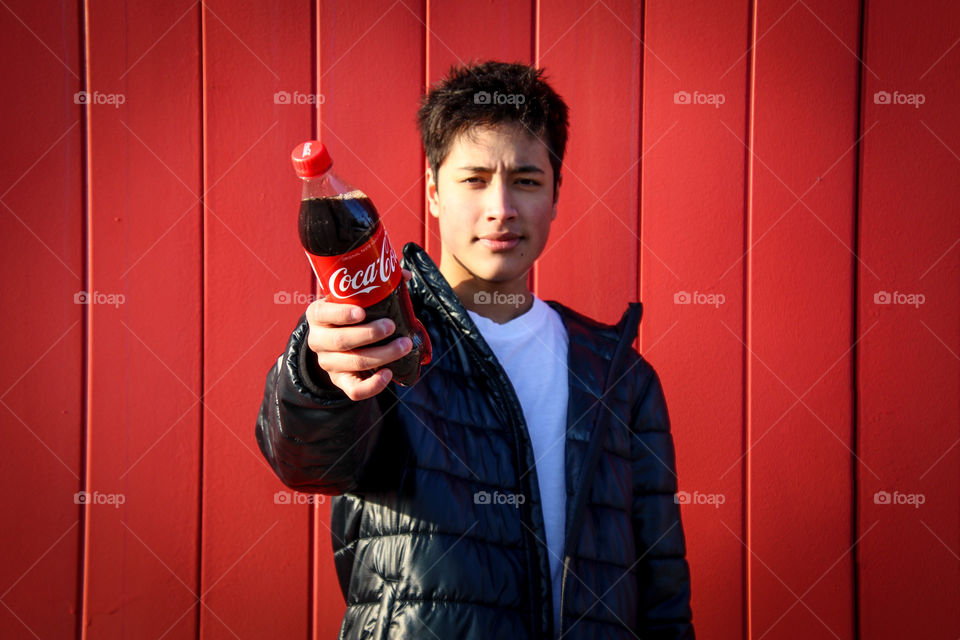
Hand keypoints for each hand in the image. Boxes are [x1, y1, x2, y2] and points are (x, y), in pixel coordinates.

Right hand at [305, 269, 414, 400]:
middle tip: (392, 326)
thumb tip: (405, 274)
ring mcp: (328, 363)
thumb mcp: (350, 299)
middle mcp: (318, 340)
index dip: (342, 314)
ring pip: (353, 363)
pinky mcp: (340, 381)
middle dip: (370, 334)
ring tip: (404, 345)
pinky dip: (373, 385)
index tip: (362, 312)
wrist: (332, 343)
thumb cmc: (347, 315)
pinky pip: (354, 390)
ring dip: (383, 355)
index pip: (324, 314)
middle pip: (342, 341)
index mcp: (318, 314)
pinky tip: (389, 374)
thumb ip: (374, 285)